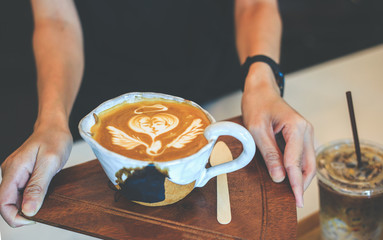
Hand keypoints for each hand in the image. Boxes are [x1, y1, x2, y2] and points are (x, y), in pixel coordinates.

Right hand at [0, 123, 71, 226]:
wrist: (55, 126)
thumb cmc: (54, 139)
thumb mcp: (50, 163)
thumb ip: (38, 187)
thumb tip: (28, 211)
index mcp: (13, 170)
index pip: (3, 203)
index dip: (15, 217)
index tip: (35, 219)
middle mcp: (10, 173)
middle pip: (7, 203)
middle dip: (23, 213)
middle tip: (45, 211)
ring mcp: (15, 173)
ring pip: (15, 198)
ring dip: (28, 205)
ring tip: (47, 202)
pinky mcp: (22, 174)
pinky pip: (22, 191)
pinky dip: (32, 197)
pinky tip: (45, 195)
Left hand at [241, 63, 315, 207]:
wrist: (260, 90)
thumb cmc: (257, 105)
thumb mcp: (257, 129)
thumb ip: (269, 153)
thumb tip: (279, 177)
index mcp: (297, 127)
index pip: (296, 161)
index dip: (295, 183)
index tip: (295, 200)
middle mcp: (306, 131)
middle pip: (308, 165)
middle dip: (302, 184)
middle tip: (295, 202)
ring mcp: (304, 134)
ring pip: (307, 162)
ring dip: (300, 178)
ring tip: (292, 194)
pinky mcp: (299, 136)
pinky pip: (300, 156)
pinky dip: (295, 169)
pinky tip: (288, 178)